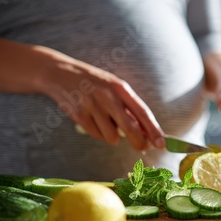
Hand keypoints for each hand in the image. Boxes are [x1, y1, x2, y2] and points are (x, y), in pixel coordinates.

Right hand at [37, 47, 165, 150]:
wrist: (59, 73)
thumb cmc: (94, 83)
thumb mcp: (114, 88)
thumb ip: (129, 108)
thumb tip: (146, 132)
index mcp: (120, 87)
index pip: (142, 112)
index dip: (154, 130)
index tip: (161, 144)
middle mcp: (108, 96)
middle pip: (130, 128)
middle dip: (139, 142)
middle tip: (142, 148)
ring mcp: (92, 105)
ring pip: (112, 137)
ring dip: (113, 137)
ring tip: (106, 123)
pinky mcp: (78, 115)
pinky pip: (96, 135)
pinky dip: (98, 133)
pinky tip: (92, 120)